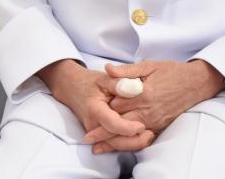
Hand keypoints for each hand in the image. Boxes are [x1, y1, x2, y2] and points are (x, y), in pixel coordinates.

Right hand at [37, 60, 152, 152]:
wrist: (73, 89)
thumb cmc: (91, 83)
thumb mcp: (105, 78)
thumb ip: (119, 82)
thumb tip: (134, 87)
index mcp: (95, 110)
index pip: (112, 124)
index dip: (127, 127)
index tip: (141, 125)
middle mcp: (93, 125)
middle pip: (115, 140)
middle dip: (134, 140)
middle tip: (151, 133)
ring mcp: (95, 132)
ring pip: (115, 145)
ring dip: (132, 144)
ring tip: (149, 136)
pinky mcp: (99, 135)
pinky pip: (114, 143)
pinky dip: (127, 143)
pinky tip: (140, 139)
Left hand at [84, 60, 224, 153]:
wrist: (196, 83)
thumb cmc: (172, 71)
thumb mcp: (149, 66)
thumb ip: (127, 70)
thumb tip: (107, 69)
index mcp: (143, 94)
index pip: (117, 105)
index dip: (104, 107)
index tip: (93, 108)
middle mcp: (148, 111)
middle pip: (120, 124)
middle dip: (103, 130)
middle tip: (87, 137)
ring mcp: (155, 121)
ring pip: (130, 135)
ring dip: (114, 142)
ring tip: (98, 147)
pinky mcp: (161, 127)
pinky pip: (143, 139)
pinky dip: (130, 144)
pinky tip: (121, 147)